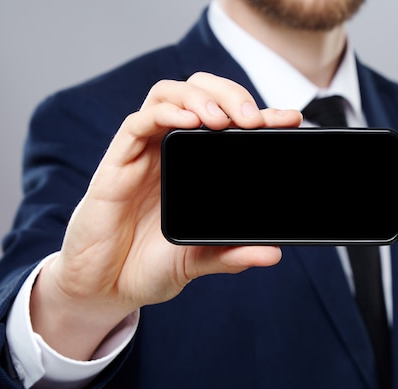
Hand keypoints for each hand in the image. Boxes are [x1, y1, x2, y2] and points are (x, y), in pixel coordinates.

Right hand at [30, 73, 302, 359]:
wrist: (107, 286)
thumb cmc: (150, 264)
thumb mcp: (201, 260)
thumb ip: (234, 254)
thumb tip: (273, 254)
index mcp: (196, 166)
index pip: (230, 124)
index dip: (260, 114)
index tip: (290, 119)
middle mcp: (172, 150)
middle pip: (201, 93)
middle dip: (230, 94)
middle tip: (253, 118)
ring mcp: (145, 153)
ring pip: (169, 95)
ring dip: (199, 97)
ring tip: (222, 119)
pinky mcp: (118, 162)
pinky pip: (137, 123)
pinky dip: (164, 115)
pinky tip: (187, 123)